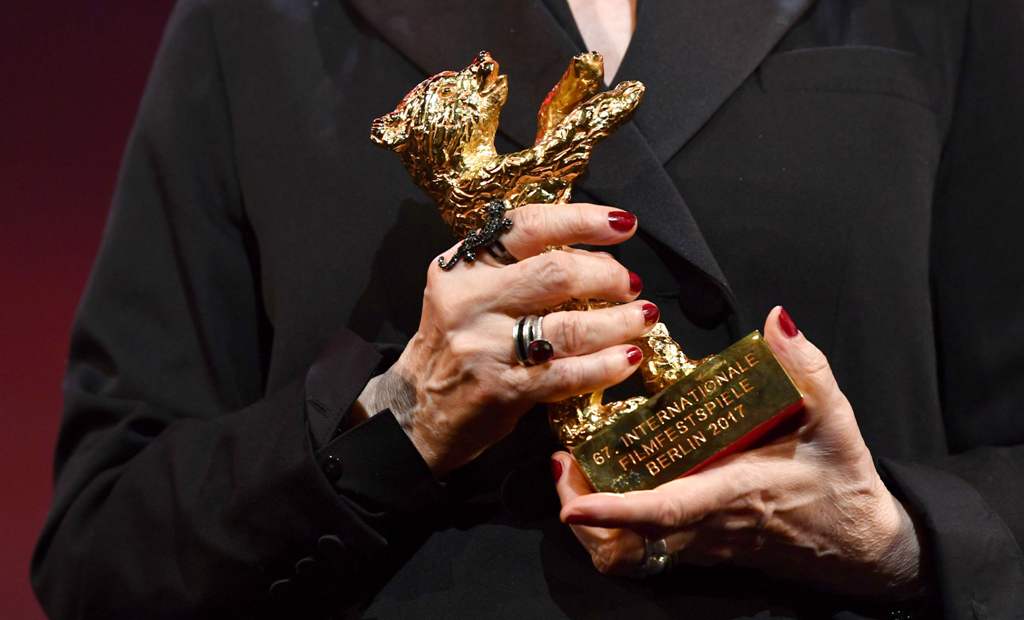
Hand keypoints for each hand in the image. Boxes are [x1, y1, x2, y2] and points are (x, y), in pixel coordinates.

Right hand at [360, 203, 656, 475]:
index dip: (581, 221)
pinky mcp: (504, 389)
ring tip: (643, 317)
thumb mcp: (469, 291)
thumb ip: (516, 266)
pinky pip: (568, 373)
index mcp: (462, 265)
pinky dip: (606, 365)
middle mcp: (470, 300)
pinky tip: (629, 358)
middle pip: (556, 273)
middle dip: (607, 276)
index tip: (622, 224)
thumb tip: (595, 252)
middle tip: (631, 284)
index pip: (527, 227)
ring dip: (619, 321)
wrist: (416, 409)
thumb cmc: (456, 343)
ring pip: (570, 326)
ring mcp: (485, 347)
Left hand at [553, 306, 924, 596]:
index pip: (665, 510)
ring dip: (591, 522)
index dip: (615, 510)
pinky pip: (641, 551)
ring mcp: (698, 544)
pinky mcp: (697, 548)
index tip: (572, 503)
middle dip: (582, 511)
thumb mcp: (836, 420)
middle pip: (626, 542)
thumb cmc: (843, 481)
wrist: (859, 548)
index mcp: (733, 493)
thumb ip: (807, 369)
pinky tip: (604, 483)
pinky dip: (612, 525)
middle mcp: (706, 526)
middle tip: (560, 462)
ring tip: (571, 471)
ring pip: (627, 554)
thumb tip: (777, 319)